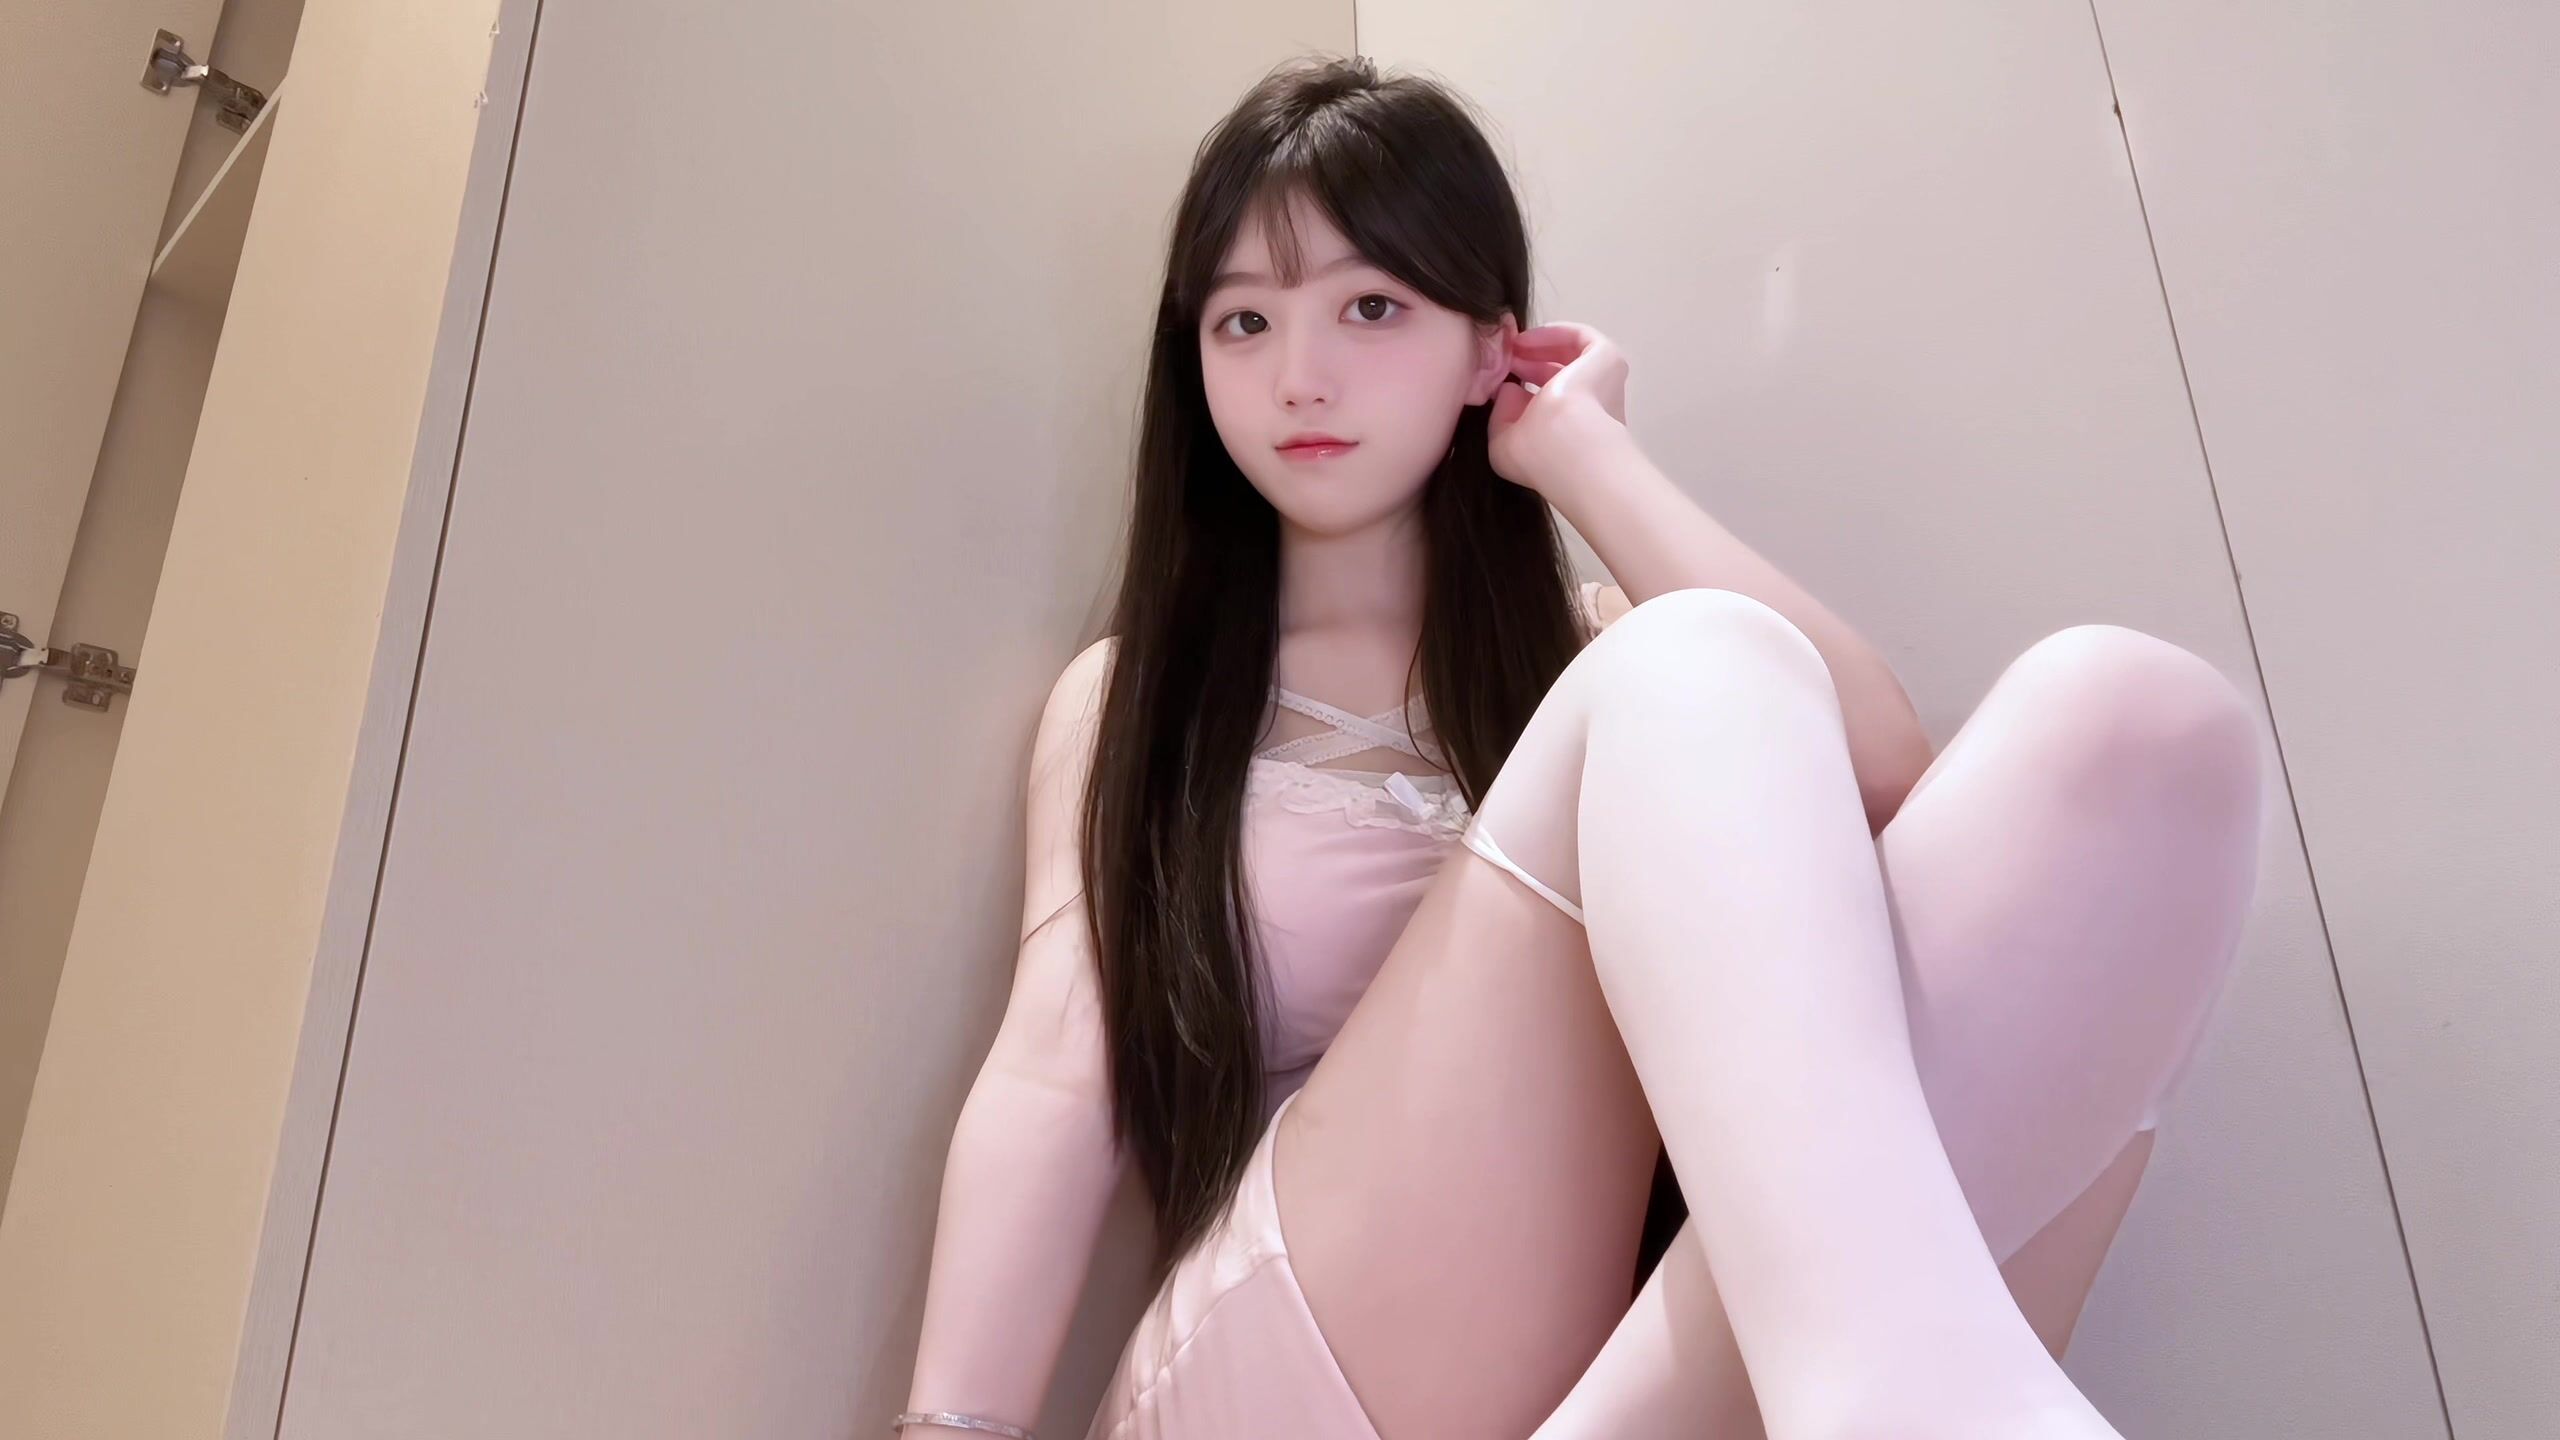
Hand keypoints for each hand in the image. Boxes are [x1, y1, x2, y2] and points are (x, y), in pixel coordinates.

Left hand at [1487, 321, 1630, 495]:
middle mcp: (1592, 406)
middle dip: (1528, 361)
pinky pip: (1580, 337)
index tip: (1497, 372)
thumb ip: (1502, 413)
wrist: (1571, 446)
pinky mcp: (1608, 359)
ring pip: (1571, 354)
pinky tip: (1526, 339)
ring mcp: (1603, 382)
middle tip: (1502, 356)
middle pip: (1560, 374)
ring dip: (1538, 346)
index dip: (1522, 380)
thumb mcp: (1505, 441)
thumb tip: (1508, 387)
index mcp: (1573, 428)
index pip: (1550, 398)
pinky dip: (1553, 333)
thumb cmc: (1541, 454)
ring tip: (1511, 346)